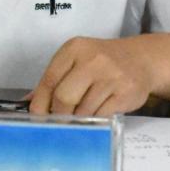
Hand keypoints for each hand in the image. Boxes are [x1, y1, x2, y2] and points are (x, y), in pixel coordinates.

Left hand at [28, 36, 155, 115]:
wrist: (141, 59)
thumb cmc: (102, 62)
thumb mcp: (76, 61)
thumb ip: (54, 80)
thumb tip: (28, 103)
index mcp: (74, 49)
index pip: (49, 80)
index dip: (40, 103)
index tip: (37, 118)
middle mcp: (92, 59)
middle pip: (64, 97)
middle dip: (59, 114)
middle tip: (60, 121)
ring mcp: (111, 76)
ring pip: (83, 110)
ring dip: (79, 119)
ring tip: (81, 117)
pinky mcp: (126, 92)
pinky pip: (102, 116)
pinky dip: (95, 121)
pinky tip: (96, 116)